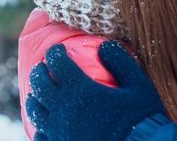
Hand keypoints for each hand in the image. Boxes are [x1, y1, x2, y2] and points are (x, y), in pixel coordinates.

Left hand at [26, 41, 165, 140]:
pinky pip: (41, 136)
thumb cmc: (141, 119)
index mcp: (79, 90)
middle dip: (39, 71)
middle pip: (39, 84)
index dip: (55, 52)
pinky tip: (46, 124)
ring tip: (39, 93)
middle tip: (43, 67)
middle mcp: (63, 109)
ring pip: (35, 111)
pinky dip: (40, 126)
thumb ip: (120, 62)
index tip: (57, 50)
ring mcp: (59, 131)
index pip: (57, 62)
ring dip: (35, 97)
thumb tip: (103, 45)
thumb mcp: (138, 86)